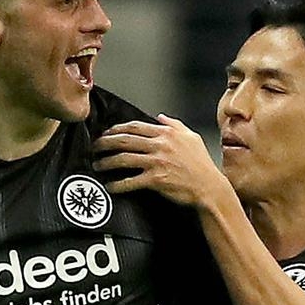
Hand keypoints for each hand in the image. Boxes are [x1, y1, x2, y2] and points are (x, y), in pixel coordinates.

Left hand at [92, 113, 227, 207]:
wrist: (210, 187)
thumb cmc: (202, 164)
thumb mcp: (192, 138)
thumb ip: (175, 125)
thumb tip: (160, 117)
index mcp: (166, 133)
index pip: (134, 126)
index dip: (116, 129)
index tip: (106, 133)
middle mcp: (160, 145)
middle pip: (124, 140)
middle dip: (105, 143)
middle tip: (94, 147)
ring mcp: (157, 162)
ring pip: (123, 159)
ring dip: (106, 162)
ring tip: (97, 166)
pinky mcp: (156, 180)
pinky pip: (131, 181)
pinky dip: (117, 184)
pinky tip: (110, 186)